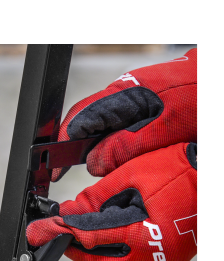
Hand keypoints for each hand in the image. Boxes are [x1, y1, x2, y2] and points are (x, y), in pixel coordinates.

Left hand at [27, 143, 197, 260]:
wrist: (209, 180)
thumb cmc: (177, 172)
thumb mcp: (132, 177)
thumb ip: (97, 197)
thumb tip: (69, 210)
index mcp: (142, 235)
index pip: (89, 238)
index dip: (61, 234)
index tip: (41, 233)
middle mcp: (152, 257)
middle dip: (75, 252)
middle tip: (59, 241)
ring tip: (79, 248)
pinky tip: (107, 257)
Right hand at [52, 48, 197, 181]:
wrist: (218, 83)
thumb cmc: (202, 96)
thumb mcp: (166, 126)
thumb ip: (127, 144)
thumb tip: (94, 163)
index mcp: (122, 95)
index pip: (79, 119)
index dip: (63, 145)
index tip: (55, 169)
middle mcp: (123, 98)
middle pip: (88, 127)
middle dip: (80, 152)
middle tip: (75, 175)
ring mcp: (132, 104)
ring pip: (104, 132)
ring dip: (102, 152)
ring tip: (108, 170)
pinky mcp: (142, 112)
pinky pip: (120, 133)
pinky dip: (118, 149)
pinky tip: (126, 158)